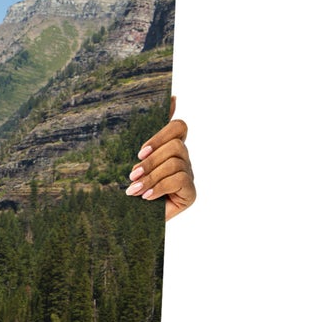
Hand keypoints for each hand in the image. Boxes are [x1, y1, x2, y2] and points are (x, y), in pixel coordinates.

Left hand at [126, 96, 194, 219]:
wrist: (131, 222)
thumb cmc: (131, 191)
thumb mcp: (132, 163)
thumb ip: (145, 140)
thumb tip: (170, 99)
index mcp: (170, 149)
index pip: (179, 127)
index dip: (163, 131)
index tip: (141, 150)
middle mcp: (183, 160)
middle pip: (176, 145)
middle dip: (151, 160)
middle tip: (132, 174)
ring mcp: (189, 176)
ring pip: (176, 162)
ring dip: (151, 176)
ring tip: (134, 190)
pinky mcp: (190, 193)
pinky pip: (180, 180)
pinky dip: (160, 187)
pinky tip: (147, 197)